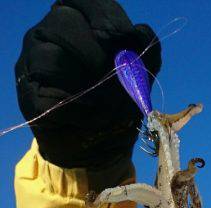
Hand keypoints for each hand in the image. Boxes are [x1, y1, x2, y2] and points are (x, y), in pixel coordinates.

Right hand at [15, 0, 161, 168]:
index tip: (124, 39)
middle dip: (95, 53)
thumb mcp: (139, 83)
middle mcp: (51, 34)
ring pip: (51, 56)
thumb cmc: (116, 111)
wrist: (98, 152)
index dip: (107, 18)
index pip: (89, 2)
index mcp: (80, 23)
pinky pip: (47, 94)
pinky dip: (74, 110)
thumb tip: (141, 36)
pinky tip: (87, 119)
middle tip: (112, 78)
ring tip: (103, 106)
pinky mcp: (28, 94)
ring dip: (84, 84)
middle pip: (65, 23)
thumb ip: (144, 58)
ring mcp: (34, 62)